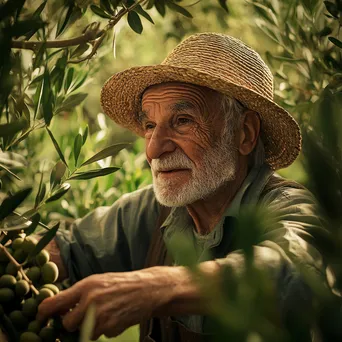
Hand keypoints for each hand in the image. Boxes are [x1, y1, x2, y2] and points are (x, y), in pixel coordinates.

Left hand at [37, 266, 186, 338]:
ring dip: (90, 327)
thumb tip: (58, 308)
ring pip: (83, 332)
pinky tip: (115, 317)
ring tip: (105, 313)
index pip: (54, 303)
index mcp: (86, 286)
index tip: (40, 318)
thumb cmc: (121, 283)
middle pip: (66, 324)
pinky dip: (104, 329)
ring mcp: (101, 316)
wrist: (147, 289)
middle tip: (81, 316)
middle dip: (71, 324)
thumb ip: (78, 293)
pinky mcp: (110, 328)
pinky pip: (99, 335)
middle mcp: (90, 301)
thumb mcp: (98, 281)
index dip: (44, 313)